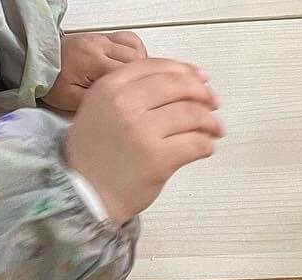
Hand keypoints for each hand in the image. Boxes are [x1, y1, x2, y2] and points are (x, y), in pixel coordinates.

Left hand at [42, 32, 147, 111]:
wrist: (35, 62)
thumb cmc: (52, 82)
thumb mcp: (73, 100)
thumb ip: (101, 101)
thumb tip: (124, 104)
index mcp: (93, 61)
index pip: (131, 72)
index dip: (143, 88)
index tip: (145, 101)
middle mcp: (100, 46)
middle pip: (138, 59)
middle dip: (144, 77)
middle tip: (140, 94)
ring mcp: (101, 40)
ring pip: (136, 48)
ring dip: (141, 65)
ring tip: (136, 82)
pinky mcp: (101, 38)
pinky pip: (128, 40)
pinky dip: (135, 52)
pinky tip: (131, 66)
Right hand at [63, 59, 223, 222]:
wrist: (86, 190)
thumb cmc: (98, 151)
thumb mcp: (103, 107)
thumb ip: (135, 90)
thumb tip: (186, 79)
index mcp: (109, 86)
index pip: (157, 67)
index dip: (186, 71)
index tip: (202, 80)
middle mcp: (124, 103)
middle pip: (178, 86)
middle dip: (203, 94)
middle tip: (213, 105)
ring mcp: (142, 130)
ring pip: (192, 114)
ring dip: (211, 121)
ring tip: (215, 129)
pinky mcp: (159, 158)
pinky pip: (196, 144)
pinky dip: (207, 144)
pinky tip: (206, 147)